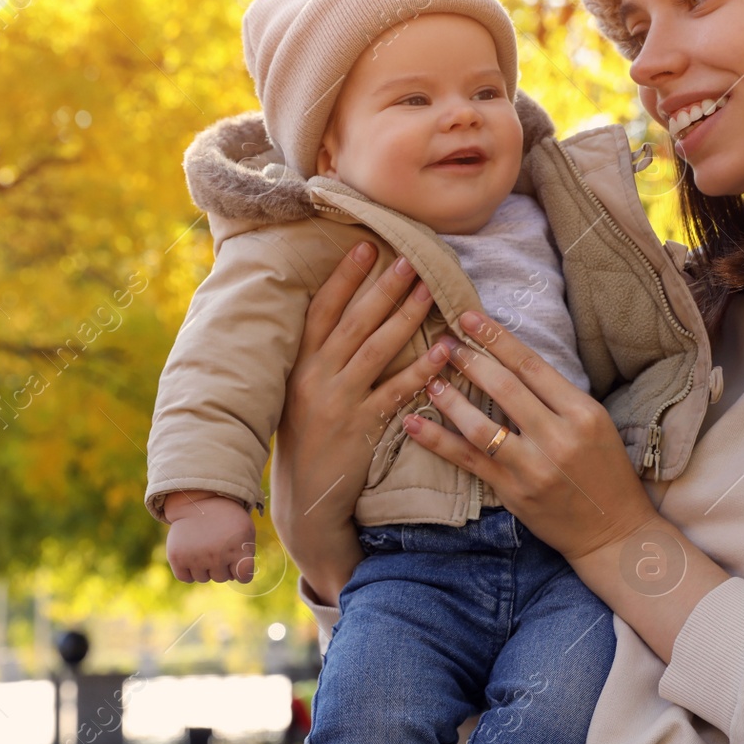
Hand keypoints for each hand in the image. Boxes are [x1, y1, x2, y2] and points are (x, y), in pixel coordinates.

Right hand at [164, 491, 256, 582]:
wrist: (200, 502)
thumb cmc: (227, 522)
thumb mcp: (246, 533)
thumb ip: (247, 558)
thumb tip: (238, 580)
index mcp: (237, 548)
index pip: (244, 577)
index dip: (242, 571)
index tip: (239, 560)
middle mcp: (216, 555)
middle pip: (222, 578)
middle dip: (222, 565)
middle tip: (219, 544)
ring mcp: (196, 557)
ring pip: (203, 578)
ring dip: (204, 567)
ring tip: (205, 546)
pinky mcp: (177, 557)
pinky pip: (185, 578)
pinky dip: (188, 570)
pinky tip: (192, 554)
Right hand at [269, 240, 455, 602]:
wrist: (305, 497)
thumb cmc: (307, 438)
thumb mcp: (301, 392)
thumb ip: (320, 356)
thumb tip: (345, 313)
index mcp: (300, 364)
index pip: (321, 311)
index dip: (343, 278)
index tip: (365, 246)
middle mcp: (316, 378)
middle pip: (354, 323)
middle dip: (383, 288)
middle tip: (410, 259)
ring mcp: (339, 403)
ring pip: (376, 350)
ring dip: (405, 317)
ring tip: (430, 291)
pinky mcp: (362, 428)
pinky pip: (396, 392)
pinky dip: (421, 370)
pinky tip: (443, 351)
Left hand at [406, 310, 662, 561]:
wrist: (614, 531)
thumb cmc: (606, 472)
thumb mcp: (596, 424)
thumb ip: (558, 396)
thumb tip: (512, 362)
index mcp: (583, 412)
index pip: (531, 365)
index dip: (496, 338)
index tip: (468, 317)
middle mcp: (558, 436)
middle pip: (504, 387)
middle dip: (469, 360)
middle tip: (443, 341)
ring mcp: (533, 466)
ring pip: (480, 424)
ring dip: (449, 398)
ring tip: (428, 379)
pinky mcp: (512, 491)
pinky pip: (467, 460)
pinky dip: (436, 440)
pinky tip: (413, 424)